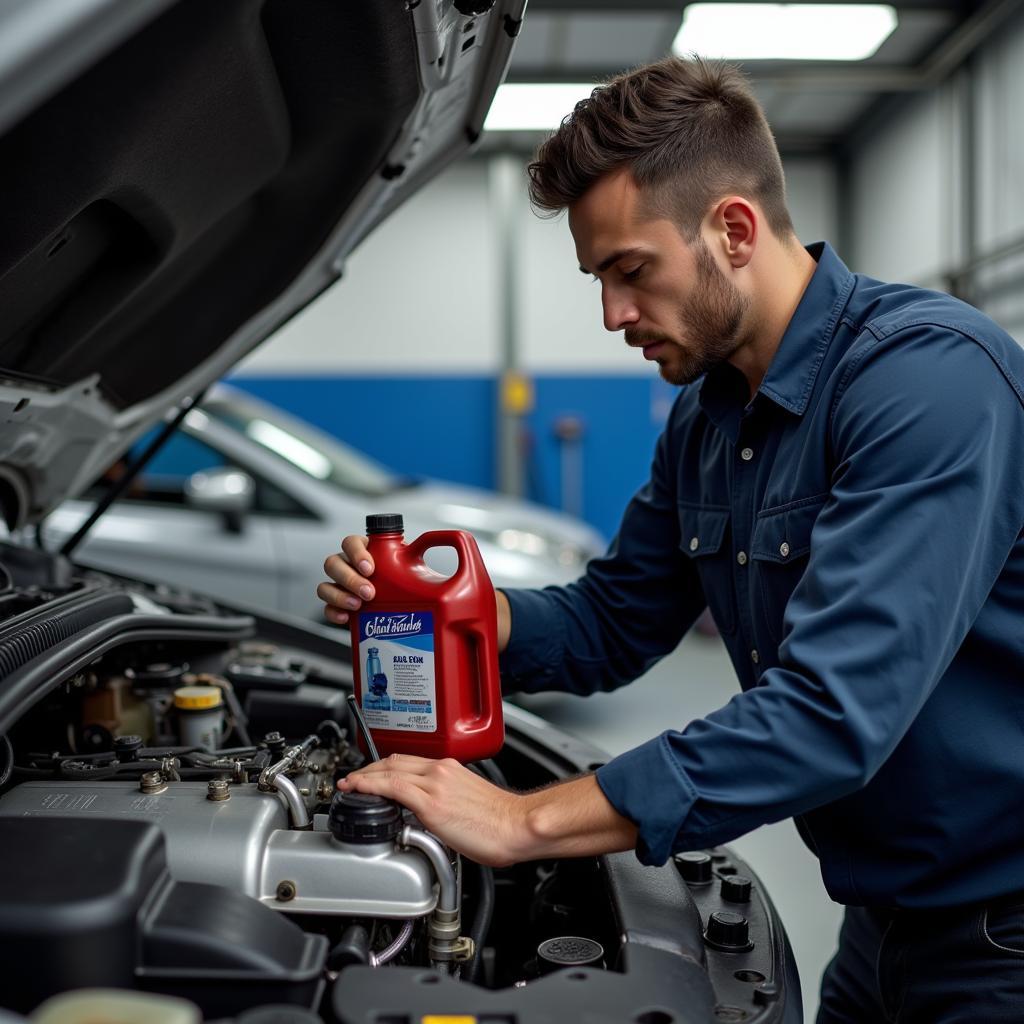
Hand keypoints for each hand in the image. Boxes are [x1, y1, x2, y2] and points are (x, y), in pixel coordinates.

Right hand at [317, 536, 512, 650]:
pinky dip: (332, 611)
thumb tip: (456, 537)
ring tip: (359, 606)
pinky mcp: (346, 610)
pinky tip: (345, 618)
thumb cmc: (423, 585)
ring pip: (326, 584)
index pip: (353, 542)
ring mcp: (348, 588)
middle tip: (371, 591)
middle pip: (334, 562)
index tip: (371, 566)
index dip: (356, 552)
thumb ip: (440, 549)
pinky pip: (328, 607)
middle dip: (349, 577)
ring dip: (339, 594)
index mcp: (373, 551)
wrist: (421, 615)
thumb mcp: (432, 567)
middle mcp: (356, 568)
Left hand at [338, 755, 637, 866]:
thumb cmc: (500, 821)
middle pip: (393, 761)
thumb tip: (429, 814)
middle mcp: (441, 770)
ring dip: (365, 776)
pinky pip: (393, 787)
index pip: (407, 761)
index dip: (382, 766)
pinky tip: (360, 789)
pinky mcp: (432, 803)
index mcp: (450, 769)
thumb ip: (445, 801)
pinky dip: (372, 785)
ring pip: (389, 770)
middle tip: (353, 778)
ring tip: (351, 784)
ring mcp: (435, 784)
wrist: (518, 826)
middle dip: (369, 768)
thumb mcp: (468, 802)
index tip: (369, 774)